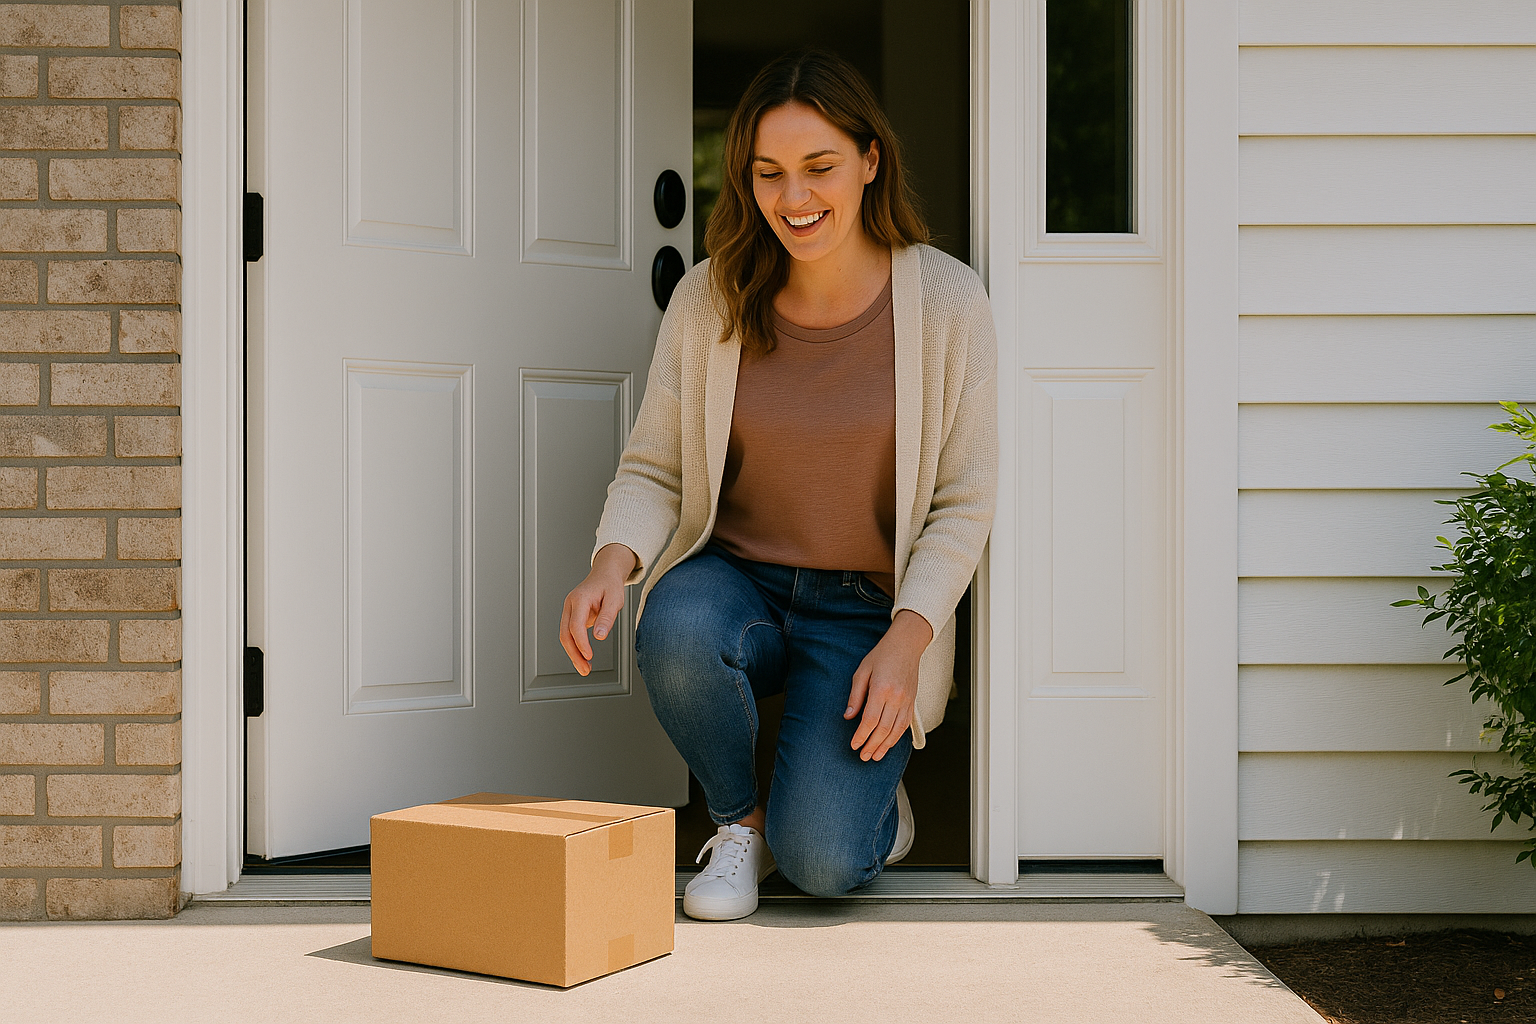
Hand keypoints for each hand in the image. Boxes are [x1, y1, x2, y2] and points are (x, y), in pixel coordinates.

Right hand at [559, 544, 637, 675]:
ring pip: (565, 636)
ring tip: (584, 668)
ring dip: (573, 654)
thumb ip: (607, 617)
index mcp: (580, 599)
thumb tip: (599, 636)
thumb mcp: (615, 599)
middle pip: (565, 634)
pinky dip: (576, 647)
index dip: (581, 643)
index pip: (576, 625)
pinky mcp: (572, 616)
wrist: (605, 574)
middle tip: (584, 669)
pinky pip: (570, 634)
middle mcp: (570, 605)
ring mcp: (569, 611)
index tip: (589, 656)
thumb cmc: (610, 585)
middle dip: (574, 654)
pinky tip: (583, 658)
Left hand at [845, 609, 933, 761]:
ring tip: (875, 756)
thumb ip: (855, 695)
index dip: (861, 736)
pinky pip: (905, 725)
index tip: (854, 745)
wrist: (906, 645)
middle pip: (883, 729)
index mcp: (881, 689)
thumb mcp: (862, 671)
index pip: (870, 720)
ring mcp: (907, 701)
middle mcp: (896, 697)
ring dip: (885, 746)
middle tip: (863, 756)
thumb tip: (848, 716)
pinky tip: (889, 744)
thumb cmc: (882, 655)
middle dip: (872, 745)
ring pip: (896, 730)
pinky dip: (897, 737)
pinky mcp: (912, 702)